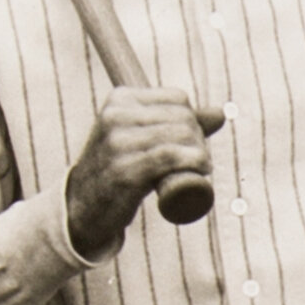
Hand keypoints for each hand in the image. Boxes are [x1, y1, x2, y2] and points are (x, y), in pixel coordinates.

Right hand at [63, 87, 225, 257]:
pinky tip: (200, 172)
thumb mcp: (143, 136)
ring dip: (201, 155)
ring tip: (199, 170)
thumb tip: (220, 113)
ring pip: (182, 136)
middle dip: (199, 140)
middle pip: (183, 118)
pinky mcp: (125, 170)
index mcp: (119, 99)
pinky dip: (194, 163)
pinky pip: (171, 157)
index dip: (193, 121)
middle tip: (197, 162)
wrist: (84, 206)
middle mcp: (116, 115)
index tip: (189, 144)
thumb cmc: (121, 168)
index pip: (178, 99)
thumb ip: (179, 122)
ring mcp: (118, 143)